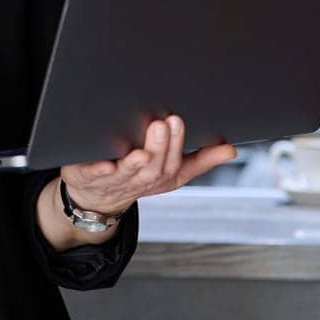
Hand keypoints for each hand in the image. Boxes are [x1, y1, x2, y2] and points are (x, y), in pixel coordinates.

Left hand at [58, 115, 236, 215]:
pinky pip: (93, 175)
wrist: (97, 199)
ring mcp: (113, 180)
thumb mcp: (173, 172)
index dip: (176, 144)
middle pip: (152, 167)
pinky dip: (98, 170)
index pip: (173, 163)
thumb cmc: (138, 176)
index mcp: (161, 175)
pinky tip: (101, 162)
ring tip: (140, 150)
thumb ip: (201, 159)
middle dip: (158, 148)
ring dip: (134, 163)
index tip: (176, 120)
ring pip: (126, 172)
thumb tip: (231, 149)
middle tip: (159, 125)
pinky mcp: (88, 177)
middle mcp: (139, 179)